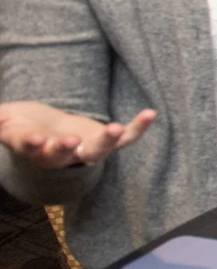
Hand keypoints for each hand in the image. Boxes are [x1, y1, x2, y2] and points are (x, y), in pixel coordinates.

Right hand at [0, 103, 155, 169]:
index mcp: (30, 147)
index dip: (32, 143)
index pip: (29, 146)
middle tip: (71, 141)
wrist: (47, 133)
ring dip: (106, 141)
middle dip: (66, 149)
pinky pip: (125, 139)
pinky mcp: (105, 141)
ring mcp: (84, 150)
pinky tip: (150, 113)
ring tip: (113, 128)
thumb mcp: (4, 119)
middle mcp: (58, 154)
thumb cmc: (22, 123)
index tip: (35, 138)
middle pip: (63, 155)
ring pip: (97, 151)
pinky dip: (138, 128)